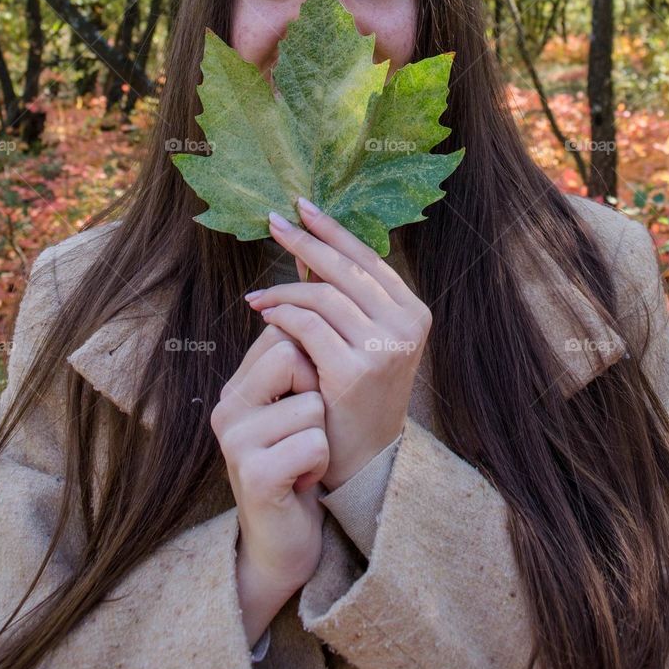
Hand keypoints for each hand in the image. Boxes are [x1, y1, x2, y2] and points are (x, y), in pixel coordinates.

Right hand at [211, 323, 329, 599]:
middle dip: (316, 392)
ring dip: (322, 435)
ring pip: (311, 403)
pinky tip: (303, 482)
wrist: (282, 542)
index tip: (305, 399)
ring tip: (304, 460)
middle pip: (291, 355)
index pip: (281, 334)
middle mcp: (227, 408)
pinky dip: (320, 462)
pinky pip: (313, 443)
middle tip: (304, 430)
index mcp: (235, 387)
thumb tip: (317, 295)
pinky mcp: (256, 475)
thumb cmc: (297, 465)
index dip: (309, 361)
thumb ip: (294, 362)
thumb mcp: (291, 408)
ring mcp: (236, 442)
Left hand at [245, 199, 431, 489]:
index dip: (333, 230)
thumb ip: (343, 297)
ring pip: (322, 296)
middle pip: (344, 269)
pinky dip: (281, 315)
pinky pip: (307, 326)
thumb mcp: (361, 340)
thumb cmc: (356, 396)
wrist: (362, 460)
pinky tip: (264, 315)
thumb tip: (306, 248)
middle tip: (273, 223)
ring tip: (256, 295)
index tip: (302, 208)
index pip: (368, 258)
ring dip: (282, 290)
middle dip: (304, 242)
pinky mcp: (355, 370)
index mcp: (413, 312)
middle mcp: (405, 325)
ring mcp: (383, 348)